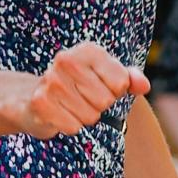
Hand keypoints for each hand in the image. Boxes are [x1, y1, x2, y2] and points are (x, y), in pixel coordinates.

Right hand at [15, 42, 149, 139]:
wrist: (33, 96)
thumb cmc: (78, 86)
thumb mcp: (106, 77)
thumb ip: (130, 79)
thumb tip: (144, 86)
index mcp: (88, 51)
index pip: (120, 83)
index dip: (115, 92)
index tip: (100, 87)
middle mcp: (67, 60)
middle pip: (105, 101)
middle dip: (98, 106)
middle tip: (82, 98)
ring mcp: (52, 81)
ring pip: (90, 116)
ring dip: (84, 117)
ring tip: (70, 106)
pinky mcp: (41, 102)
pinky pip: (73, 127)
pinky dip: (70, 126)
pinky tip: (60, 114)